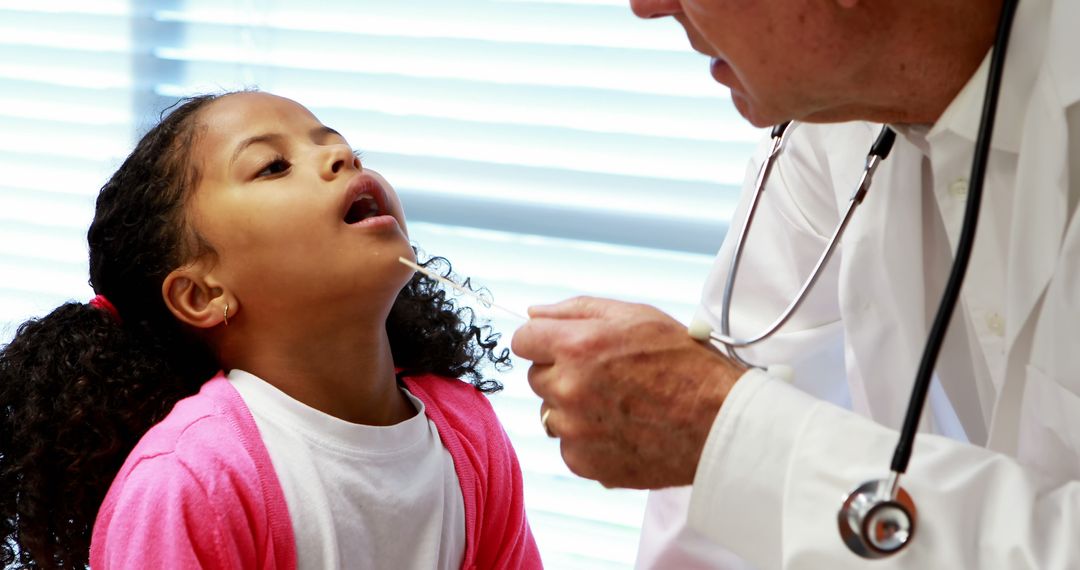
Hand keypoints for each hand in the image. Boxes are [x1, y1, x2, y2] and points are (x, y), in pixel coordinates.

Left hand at [511, 296, 745, 488]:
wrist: (719, 422)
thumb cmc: (684, 363)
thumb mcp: (636, 316)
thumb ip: (576, 310)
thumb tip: (532, 312)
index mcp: (577, 346)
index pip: (523, 340)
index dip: (544, 341)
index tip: (562, 347)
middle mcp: (568, 388)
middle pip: (537, 378)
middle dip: (562, 373)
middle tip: (606, 376)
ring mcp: (575, 430)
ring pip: (551, 414)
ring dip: (574, 409)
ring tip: (618, 405)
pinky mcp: (585, 463)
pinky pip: (568, 446)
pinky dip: (588, 440)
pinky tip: (622, 429)